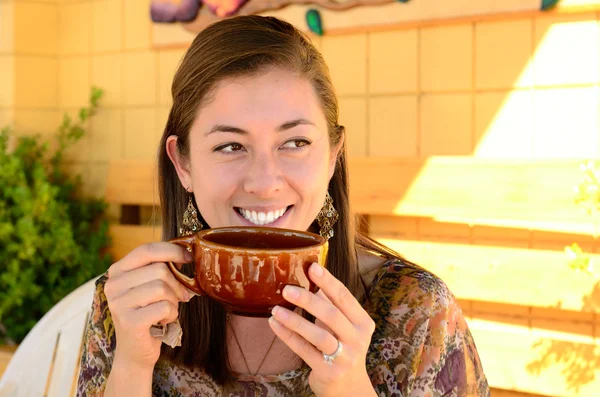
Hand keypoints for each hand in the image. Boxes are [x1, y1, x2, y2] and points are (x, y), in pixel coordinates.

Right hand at [104, 242, 192, 369]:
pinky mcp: (129, 321)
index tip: (188, 257)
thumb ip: (160, 269)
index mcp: (117, 271)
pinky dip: (171, 315)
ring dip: (174, 301)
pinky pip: (164, 307)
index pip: (146, 250)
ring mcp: (118, 303)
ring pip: (162, 288)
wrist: (135, 352)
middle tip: (180, 297)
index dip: (171, 250)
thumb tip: (187, 255)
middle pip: (159, 269)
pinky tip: (163, 321)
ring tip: (167, 310)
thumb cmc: (148, 314)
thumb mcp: (150, 287)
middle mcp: (113, 285)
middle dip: (176, 284)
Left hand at [269, 263, 376, 396]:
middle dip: (308, 300)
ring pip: (318, 335)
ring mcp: (344, 357)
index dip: (328, 281)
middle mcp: (357, 339)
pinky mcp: (328, 371)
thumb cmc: (343, 348)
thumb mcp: (344, 326)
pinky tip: (275, 324)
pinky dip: (288, 336)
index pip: (345, 298)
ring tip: (276, 309)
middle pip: (331, 315)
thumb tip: (312, 275)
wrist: (349, 389)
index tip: (312, 267)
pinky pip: (304, 350)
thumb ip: (332, 304)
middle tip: (287, 289)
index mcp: (362, 323)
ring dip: (295, 320)